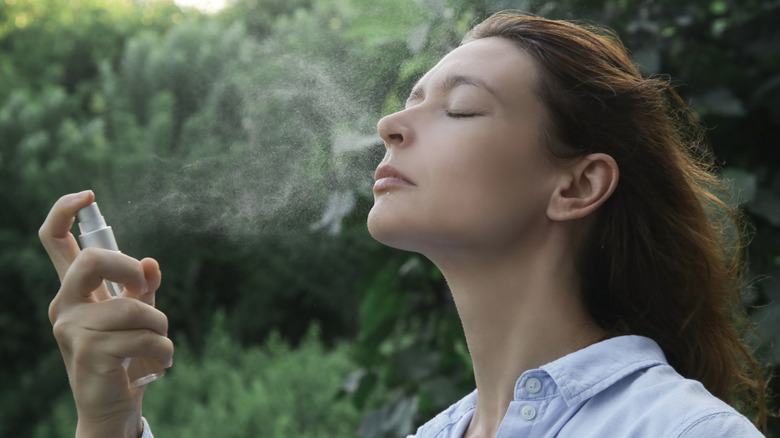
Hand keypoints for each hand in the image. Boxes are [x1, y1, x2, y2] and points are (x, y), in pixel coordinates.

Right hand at [40, 191, 173, 437]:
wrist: (113, 406)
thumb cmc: (127, 353)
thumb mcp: (138, 314)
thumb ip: (142, 286)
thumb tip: (149, 263)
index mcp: (75, 289)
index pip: (53, 241)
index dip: (64, 211)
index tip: (88, 195)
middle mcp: (65, 304)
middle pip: (92, 261)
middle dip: (129, 268)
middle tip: (146, 289)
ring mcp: (73, 329)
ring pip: (134, 308)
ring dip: (161, 326)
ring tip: (161, 345)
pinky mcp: (89, 353)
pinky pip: (143, 337)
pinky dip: (164, 350)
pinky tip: (161, 363)